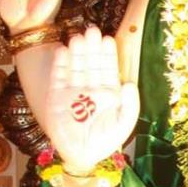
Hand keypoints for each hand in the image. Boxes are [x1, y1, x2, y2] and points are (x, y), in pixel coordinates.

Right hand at [44, 25, 138, 173]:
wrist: (81, 155)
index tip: (108, 40)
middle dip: (92, 48)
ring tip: (78, 37)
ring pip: (76, 66)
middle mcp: (90, 88)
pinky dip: (61, 63)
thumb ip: (131, 105)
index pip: (108, 68)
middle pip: (91, 63)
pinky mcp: (56, 96)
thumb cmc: (104, 142)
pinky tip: (64, 50)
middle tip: (92, 31)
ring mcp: (73, 91)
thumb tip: (129, 84)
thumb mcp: (124, 124)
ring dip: (77, 51)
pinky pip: (59, 76)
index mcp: (108, 93)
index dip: (108, 54)